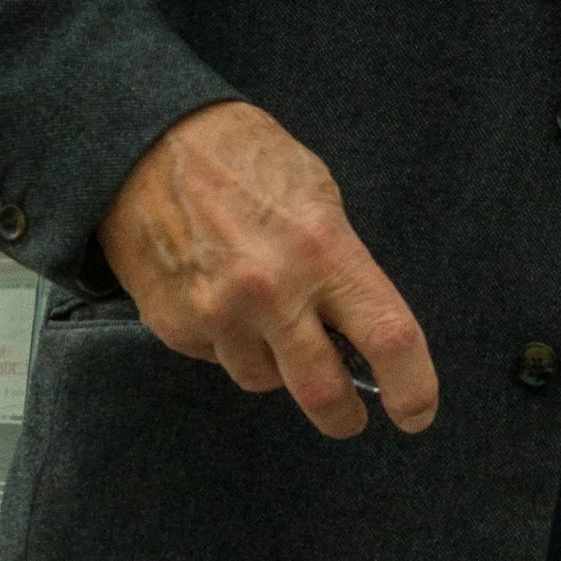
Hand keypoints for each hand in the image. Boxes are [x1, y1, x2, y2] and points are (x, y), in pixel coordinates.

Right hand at [97, 101, 438, 440]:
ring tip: (264, 317)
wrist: (145, 144)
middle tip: (349, 415)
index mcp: (322, 250)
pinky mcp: (175, 326)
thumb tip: (359, 330)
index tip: (416, 410)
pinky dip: (229, 343)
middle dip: (343, 416)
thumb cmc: (241, 158)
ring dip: (276, 367)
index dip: (413, 386)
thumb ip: (340, 265)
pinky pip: (218, 360)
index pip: (388, 337)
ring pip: (264, 381)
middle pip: (323, 393)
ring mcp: (218, 315)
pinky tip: (220, 298)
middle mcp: (272, 292)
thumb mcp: (316, 195)